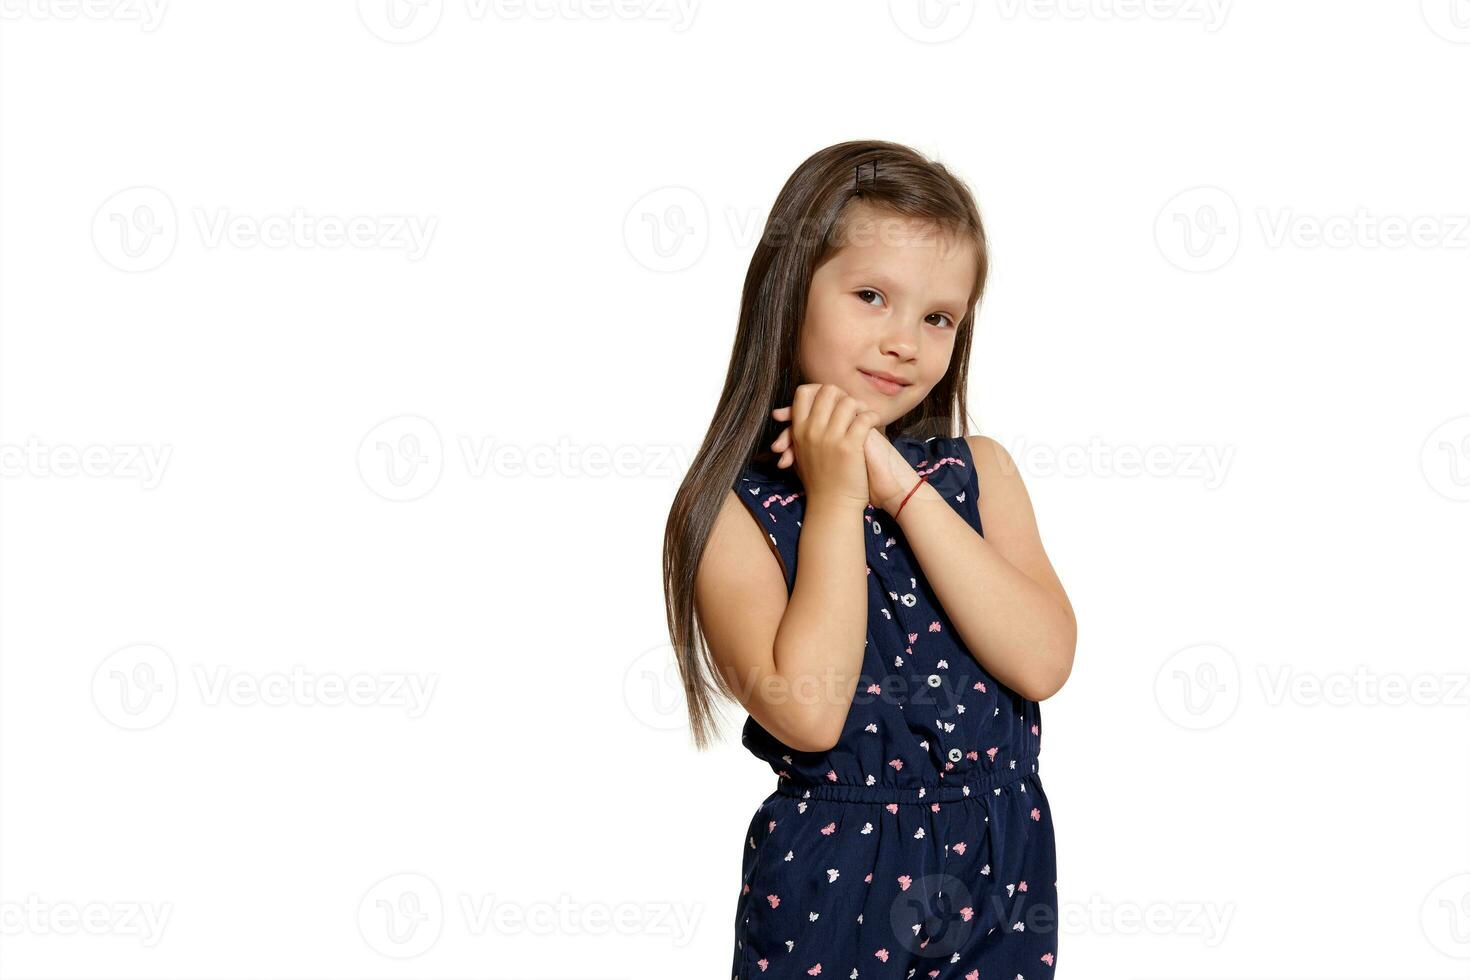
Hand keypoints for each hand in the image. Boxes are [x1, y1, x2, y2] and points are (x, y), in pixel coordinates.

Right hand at [767, 383, 880, 508]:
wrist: (832, 506)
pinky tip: (875, 423)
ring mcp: (830, 437)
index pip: (803, 393)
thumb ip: (797, 433)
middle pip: (827, 392)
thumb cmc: (820, 481)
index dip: (819, 390)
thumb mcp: (801, 454)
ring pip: (847, 402)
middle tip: (851, 406)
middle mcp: (812, 430)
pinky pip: (864, 418)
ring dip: (859, 406)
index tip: (831, 401)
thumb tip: (794, 413)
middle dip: (842, 395)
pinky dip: (873, 417)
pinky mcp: (849, 446)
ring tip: (864, 415)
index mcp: (799, 431)